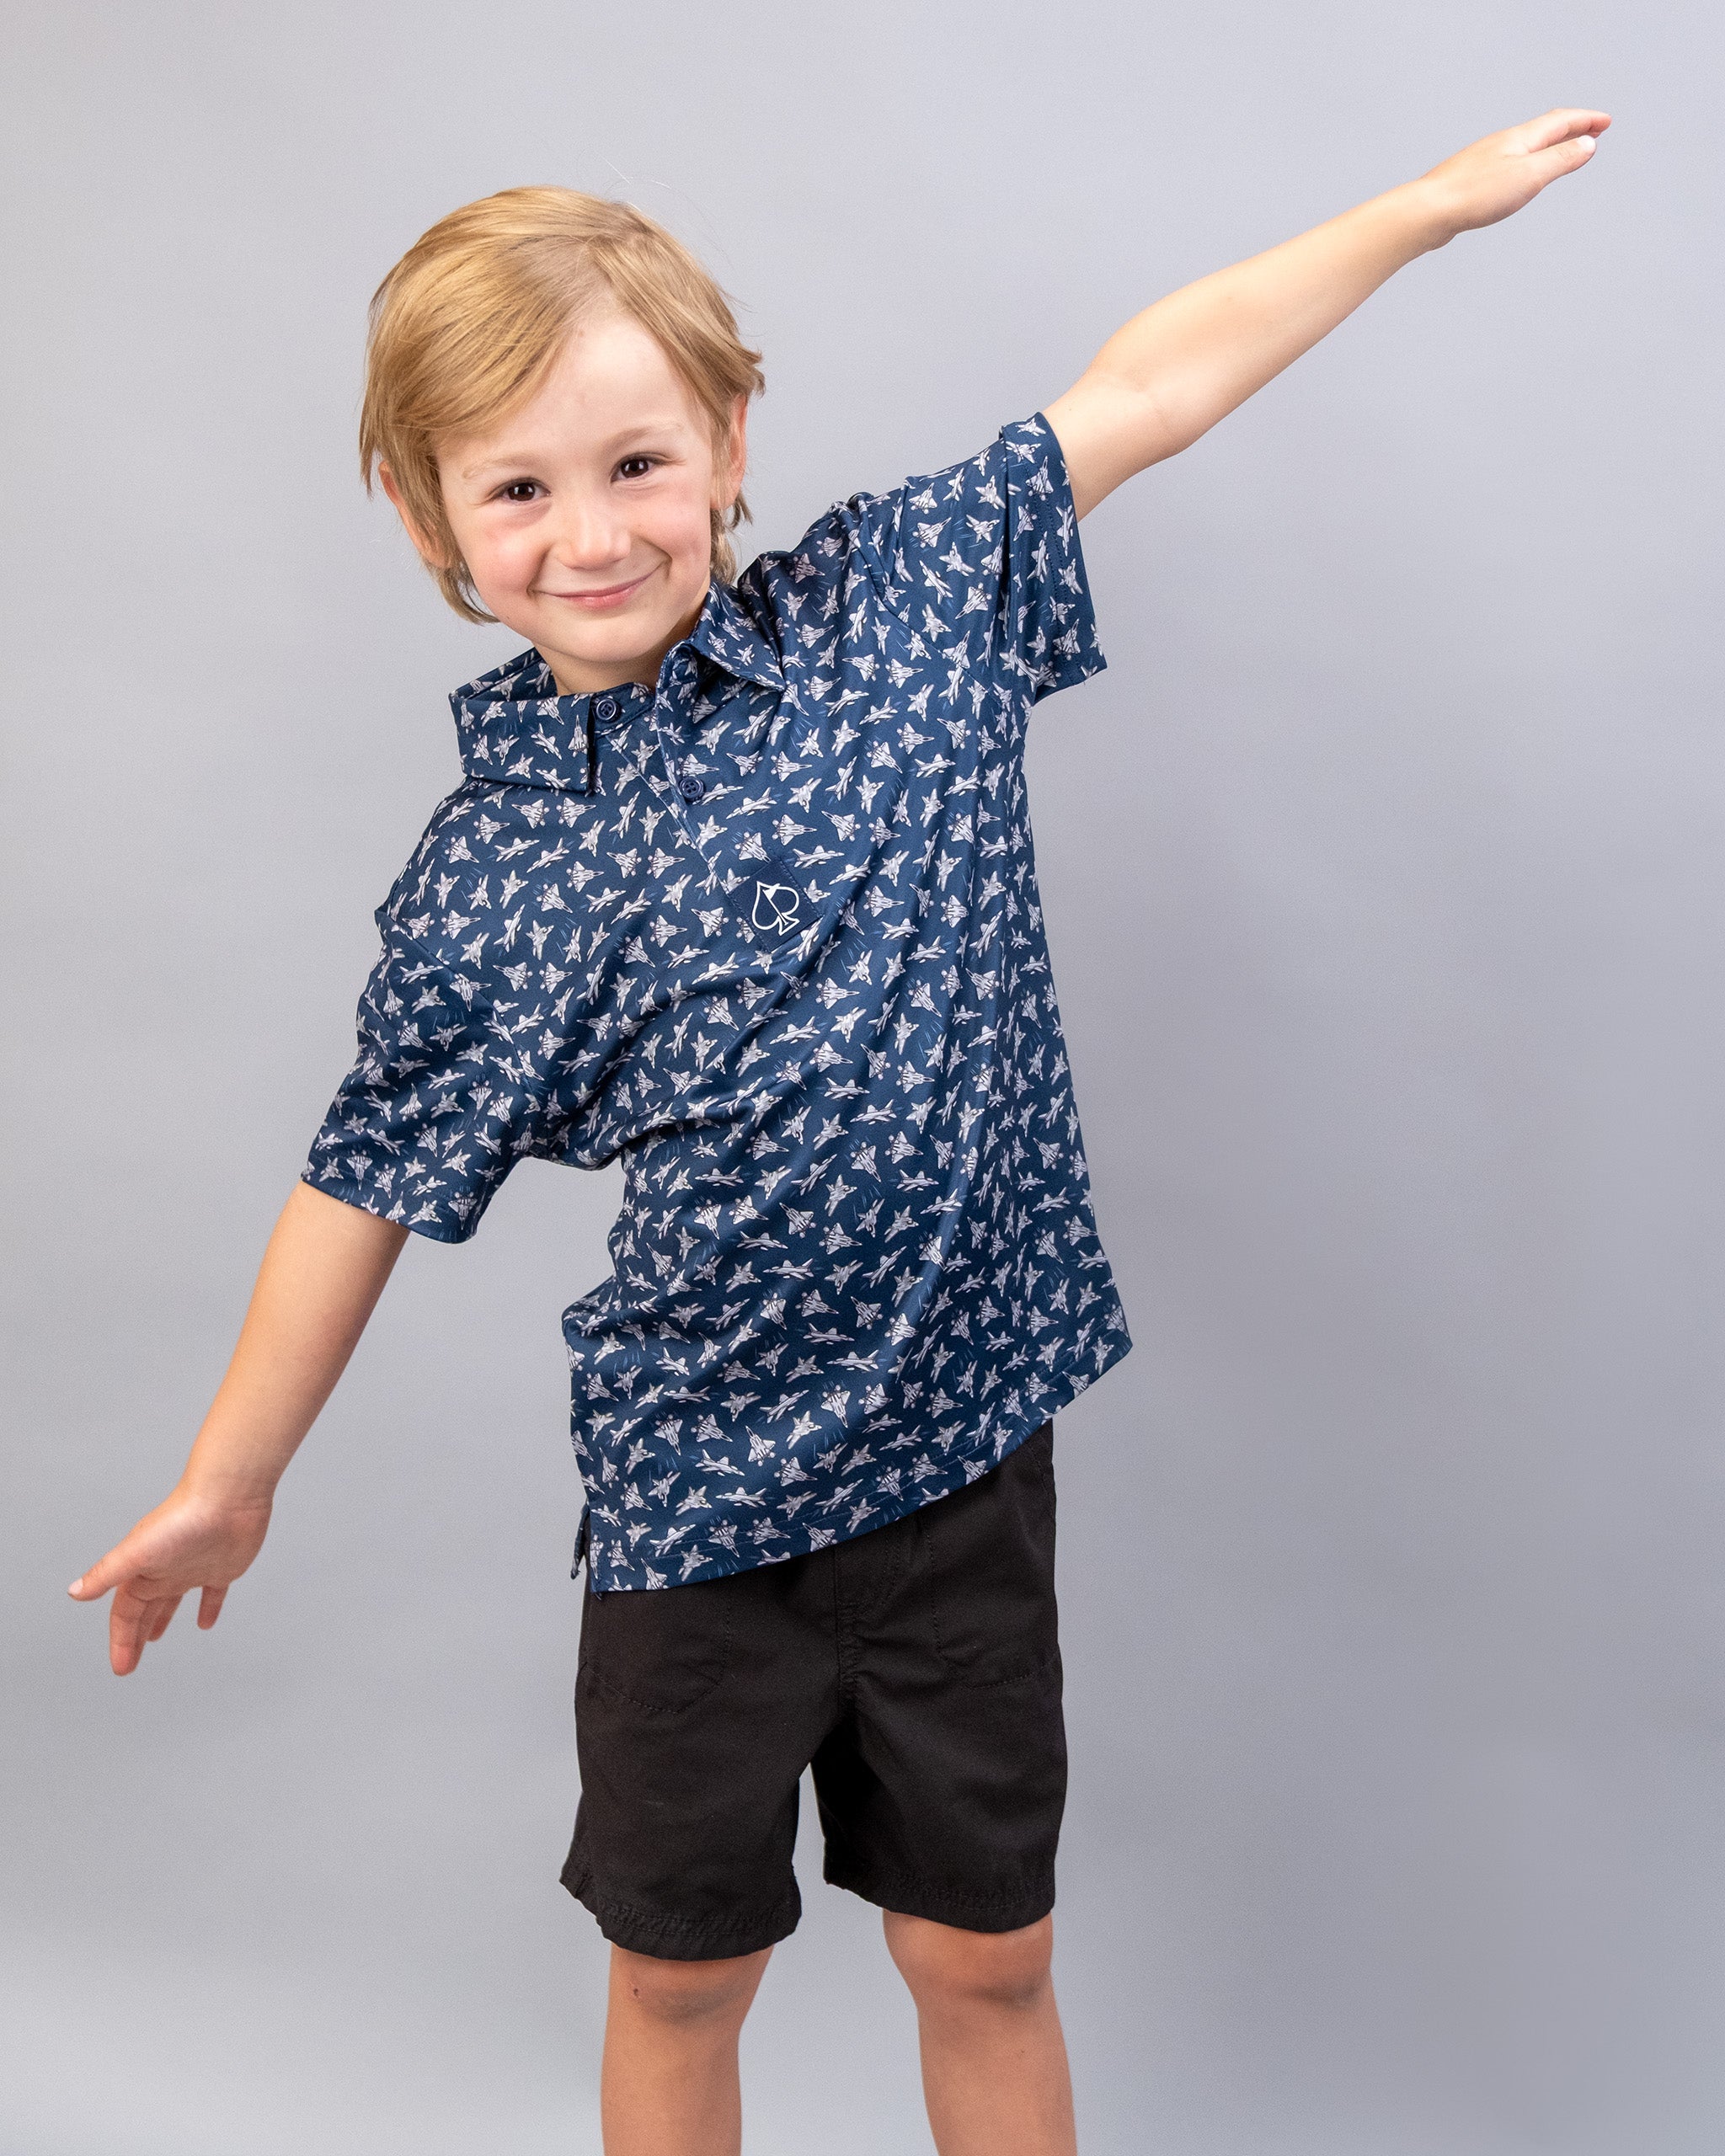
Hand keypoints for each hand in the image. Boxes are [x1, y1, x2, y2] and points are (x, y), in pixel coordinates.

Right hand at [69, 1484, 272, 1674]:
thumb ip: (106, 1574)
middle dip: (134, 1637)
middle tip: (129, 1664)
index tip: (121, 1668)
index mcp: (142, 1571)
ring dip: (161, 1620)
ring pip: (172, 1602)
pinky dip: (208, 1609)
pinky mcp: (222, 1567)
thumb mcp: (137, 1553)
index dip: (121, 1640)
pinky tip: (206, 1624)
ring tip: (154, 1638)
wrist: (229, 1498)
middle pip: (144, 1611)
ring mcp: (192, 1568)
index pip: (125, 1613)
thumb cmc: (182, 1519)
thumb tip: (74, 1593)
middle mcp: (164, 1570)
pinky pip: (212, 1594)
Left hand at [1415, 107, 1610, 246]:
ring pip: (1526, 146)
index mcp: (1519, 139)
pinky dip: (1528, 162)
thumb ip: (1560, 160)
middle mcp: (1501, 144)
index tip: (1606, 122)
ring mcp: (1484, 161)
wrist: (1428, 212)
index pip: (1561, 121)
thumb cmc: (1475, 195)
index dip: (1587, 120)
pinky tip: (1520, 175)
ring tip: (1562, 150)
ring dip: (1550, 145)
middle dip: (1572, 128)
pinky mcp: (1471, 180)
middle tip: (1593, 130)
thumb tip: (1587, 145)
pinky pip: (1509, 163)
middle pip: (1544, 129)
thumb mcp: (1529, 176)